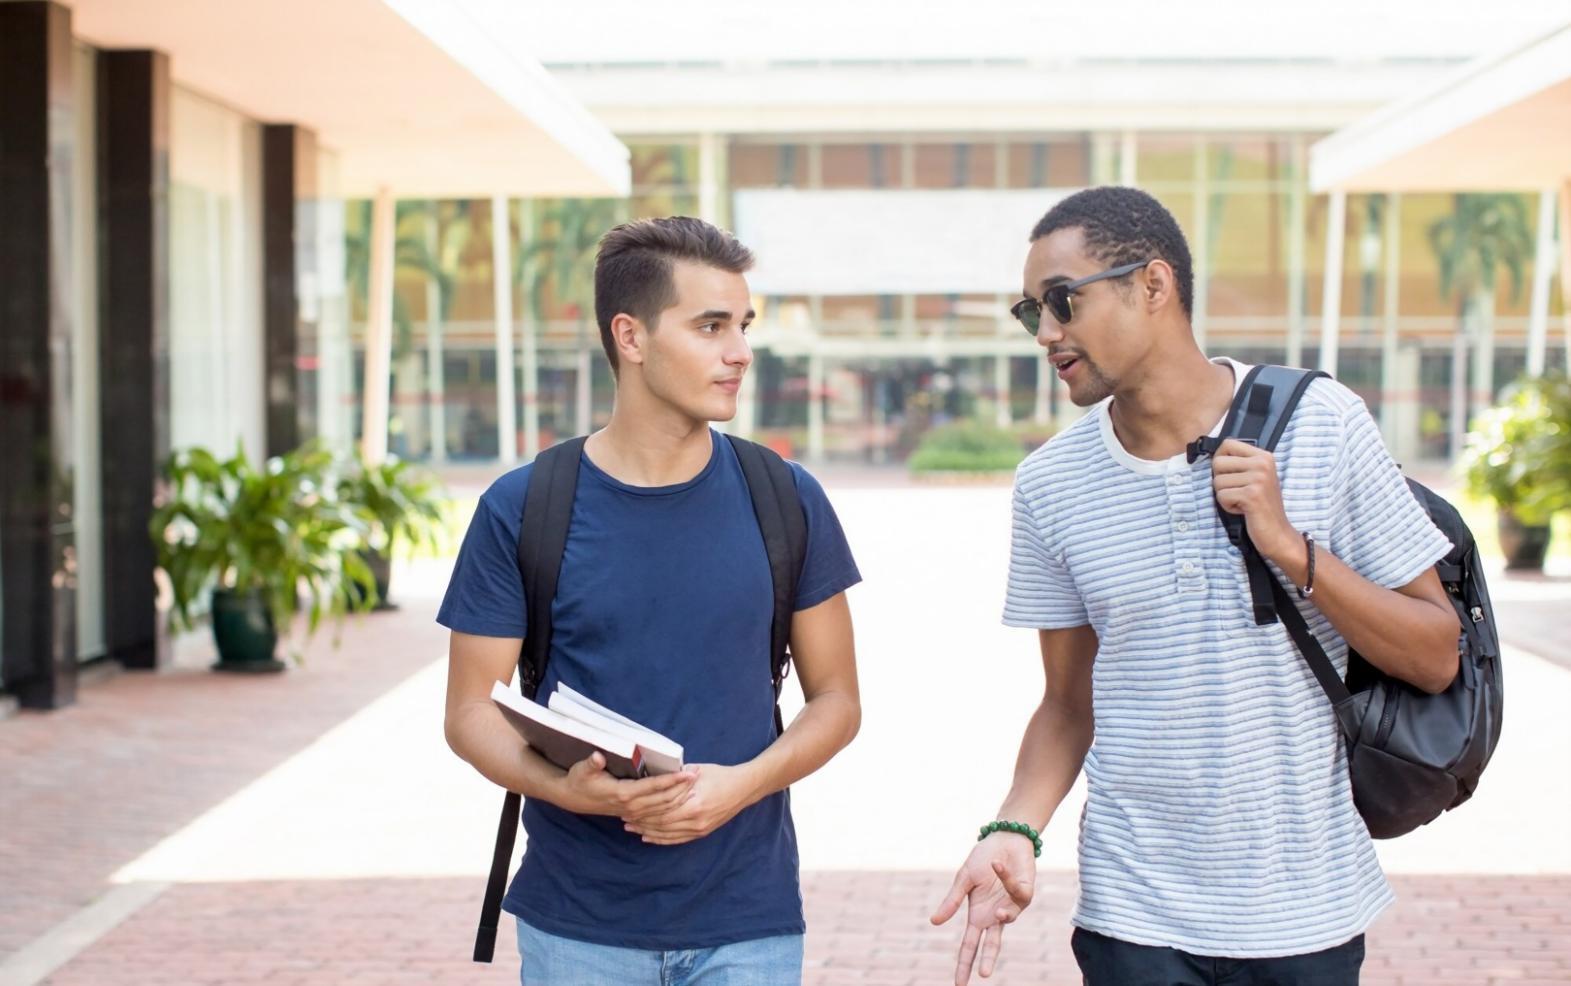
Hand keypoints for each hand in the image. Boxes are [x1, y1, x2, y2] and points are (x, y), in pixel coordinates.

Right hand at [554, 751, 697, 819]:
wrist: (573, 798)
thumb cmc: (579, 780)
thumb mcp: (582, 770)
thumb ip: (592, 763)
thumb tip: (597, 756)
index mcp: (623, 794)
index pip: (654, 787)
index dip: (673, 780)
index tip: (688, 772)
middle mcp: (632, 806)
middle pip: (665, 799)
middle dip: (684, 787)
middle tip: (699, 774)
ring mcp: (634, 812)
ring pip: (664, 809)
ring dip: (681, 797)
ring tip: (696, 784)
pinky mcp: (635, 814)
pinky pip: (659, 814)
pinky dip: (673, 807)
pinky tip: (683, 799)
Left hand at [623, 763, 759, 845]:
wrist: (744, 788)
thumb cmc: (720, 775)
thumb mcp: (697, 770)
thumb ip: (675, 776)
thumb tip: (653, 775)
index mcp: (694, 803)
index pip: (662, 810)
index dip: (643, 810)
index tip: (628, 806)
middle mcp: (696, 820)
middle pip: (662, 824)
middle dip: (641, 821)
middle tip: (623, 818)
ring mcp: (700, 829)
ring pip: (668, 834)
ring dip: (648, 831)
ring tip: (631, 827)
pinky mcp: (702, 832)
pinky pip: (678, 839)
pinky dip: (661, 839)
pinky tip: (648, 837)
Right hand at [930, 833, 1037, 984]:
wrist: (1005, 839)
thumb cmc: (982, 859)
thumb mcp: (963, 879)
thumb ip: (952, 902)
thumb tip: (934, 922)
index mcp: (978, 915)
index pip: (969, 945)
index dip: (964, 964)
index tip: (959, 984)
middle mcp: (995, 915)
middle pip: (991, 944)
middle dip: (987, 960)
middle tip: (983, 976)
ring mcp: (1012, 906)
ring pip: (1008, 920)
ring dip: (1003, 915)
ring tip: (998, 911)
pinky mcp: (1026, 894)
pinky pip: (1017, 894)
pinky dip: (1005, 878)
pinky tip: (997, 866)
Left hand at [1210, 439, 1295, 561]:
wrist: (1278, 533)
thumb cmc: (1262, 506)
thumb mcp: (1256, 478)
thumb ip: (1240, 464)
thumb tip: (1213, 454)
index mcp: (1264, 456)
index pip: (1227, 444)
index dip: (1220, 459)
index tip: (1229, 474)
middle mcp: (1263, 464)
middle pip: (1217, 463)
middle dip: (1221, 481)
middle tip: (1238, 492)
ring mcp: (1258, 479)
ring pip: (1217, 482)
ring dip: (1225, 496)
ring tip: (1243, 502)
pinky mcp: (1251, 495)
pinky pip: (1221, 496)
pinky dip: (1228, 506)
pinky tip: (1243, 510)